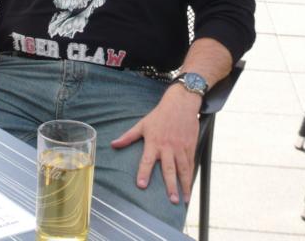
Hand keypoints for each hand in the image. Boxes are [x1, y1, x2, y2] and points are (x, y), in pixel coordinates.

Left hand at [111, 85, 201, 203]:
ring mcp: (180, 148)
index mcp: (154, 142)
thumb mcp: (142, 125)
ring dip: (183, 185)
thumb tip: (113, 144)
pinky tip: (189, 187)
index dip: (144, 172)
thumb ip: (128, 137)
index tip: (142, 185)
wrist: (181, 104)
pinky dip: (190, 177)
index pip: (147, 160)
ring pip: (183, 170)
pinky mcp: (190, 148)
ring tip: (183, 200)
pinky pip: (191, 165)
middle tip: (171, 200)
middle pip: (169, 169)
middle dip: (170, 185)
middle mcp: (168, 147)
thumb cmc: (159, 115)